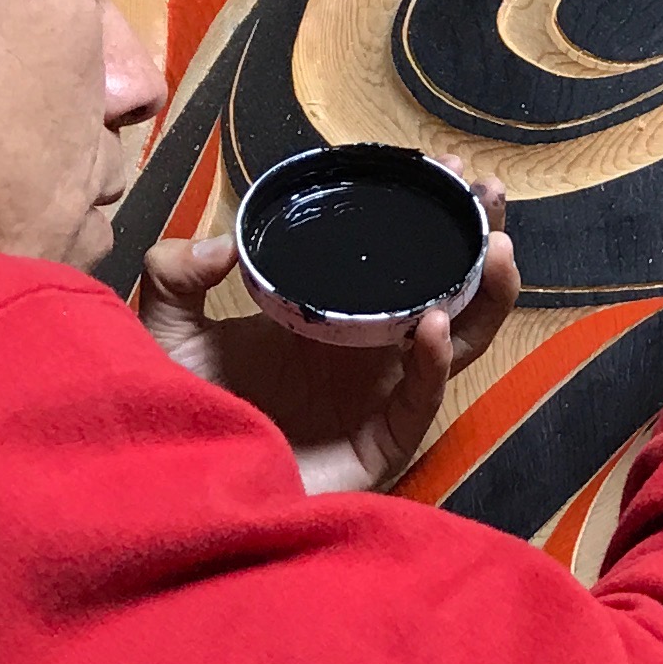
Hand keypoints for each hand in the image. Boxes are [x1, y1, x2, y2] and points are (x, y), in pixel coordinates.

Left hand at [137, 206, 514, 495]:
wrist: (178, 497)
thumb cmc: (176, 419)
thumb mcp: (166, 332)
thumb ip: (176, 275)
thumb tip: (224, 244)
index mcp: (329, 316)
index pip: (392, 256)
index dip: (420, 212)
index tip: (440, 166)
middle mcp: (366, 350)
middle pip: (443, 288)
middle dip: (472, 239)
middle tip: (487, 194)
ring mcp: (378, 396)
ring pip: (456, 340)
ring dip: (483, 293)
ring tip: (496, 247)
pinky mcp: (381, 443)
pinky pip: (421, 398)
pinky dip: (433, 361)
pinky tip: (435, 323)